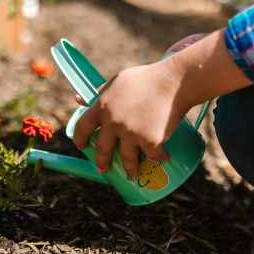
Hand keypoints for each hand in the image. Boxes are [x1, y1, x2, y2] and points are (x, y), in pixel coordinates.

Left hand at [72, 30, 251, 178]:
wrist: (174, 82)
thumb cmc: (147, 78)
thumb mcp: (119, 81)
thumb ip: (101, 92)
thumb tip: (79, 99)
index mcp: (102, 106)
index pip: (82, 127)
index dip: (80, 139)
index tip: (81, 146)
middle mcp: (113, 122)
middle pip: (102, 149)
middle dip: (101, 162)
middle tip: (103, 168)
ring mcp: (131, 134)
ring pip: (127, 160)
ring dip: (129, 170)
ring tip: (131, 174)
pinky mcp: (150, 141)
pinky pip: (152, 156)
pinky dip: (160, 157)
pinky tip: (163, 158)